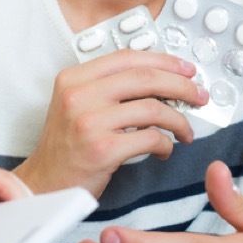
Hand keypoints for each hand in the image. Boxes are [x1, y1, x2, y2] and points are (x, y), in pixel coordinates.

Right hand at [14, 50, 203, 196]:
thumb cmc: (66, 147)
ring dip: (179, 120)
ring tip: (185, 130)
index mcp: (73, 78)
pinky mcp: (102, 149)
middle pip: (145, 78)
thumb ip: (108, 88)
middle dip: (181, 86)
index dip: (163, 61)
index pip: (127, 58)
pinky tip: (164, 150)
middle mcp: (78, 95)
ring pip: (153, 109)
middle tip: (198, 95)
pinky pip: (150, 138)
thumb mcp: (75, 105)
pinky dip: (166, 145)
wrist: (44, 184)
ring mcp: (89, 122)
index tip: (186, 70)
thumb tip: (160, 80)